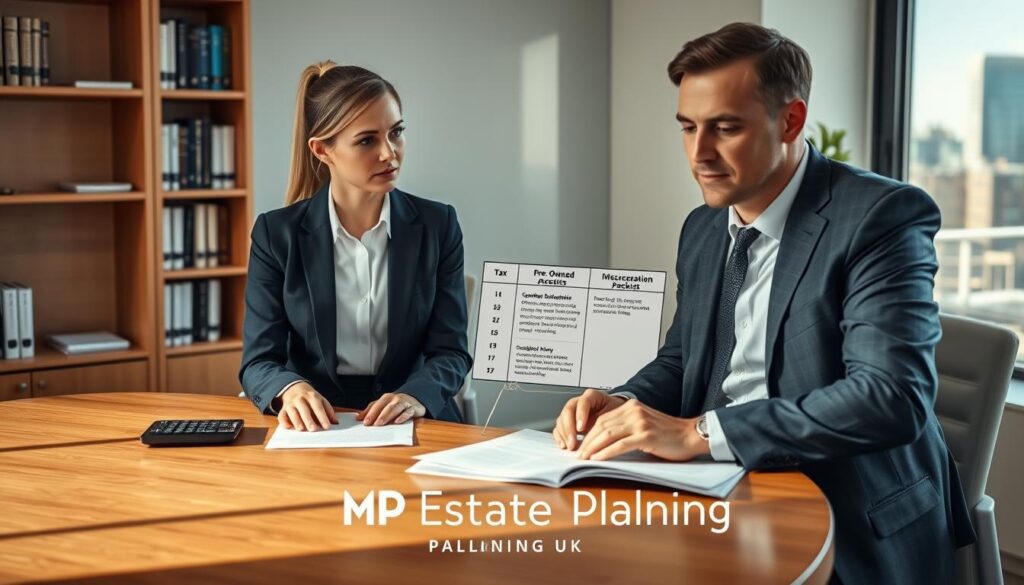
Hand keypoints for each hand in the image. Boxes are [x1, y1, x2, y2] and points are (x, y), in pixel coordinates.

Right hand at [278, 382, 337, 431]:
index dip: (322, 417)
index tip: (327, 426)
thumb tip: (336, 423)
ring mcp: (291, 404)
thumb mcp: (321, 400)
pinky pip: (281, 415)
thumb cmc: (311, 398)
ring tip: (301, 429)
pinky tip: (288, 427)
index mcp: (312, 396)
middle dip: (309, 420)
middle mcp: (300, 399)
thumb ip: (328, 411)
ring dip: (297, 421)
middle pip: (304, 410)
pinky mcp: (283, 409)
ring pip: (293, 413)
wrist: (295, 388)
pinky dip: (284, 422)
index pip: (318, 407)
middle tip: (313, 429)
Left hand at [356, 392, 425, 425]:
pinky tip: (398, 421)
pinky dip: (403, 416)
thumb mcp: (384, 406)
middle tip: (372, 424)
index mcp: (386, 398)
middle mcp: (394, 399)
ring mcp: (404, 403)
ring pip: (395, 408)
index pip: (376, 405)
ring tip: (381, 423)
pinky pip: (408, 412)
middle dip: (377, 415)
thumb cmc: (396, 405)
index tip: (364, 422)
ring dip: (387, 415)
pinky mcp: (413, 408)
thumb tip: (359, 418)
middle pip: (385, 406)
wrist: (415, 400)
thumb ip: (372, 411)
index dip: (370, 413)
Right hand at [553, 388, 627, 450]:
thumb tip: (605, 433)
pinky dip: (559, 436)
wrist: (617, 413)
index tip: (581, 428)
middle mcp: (579, 402)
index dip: (580, 415)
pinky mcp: (569, 422)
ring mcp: (573, 412)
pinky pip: (559, 427)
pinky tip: (563, 445)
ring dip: (564, 434)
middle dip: (569, 428)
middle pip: (568, 410)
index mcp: (592, 396)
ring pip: (561, 419)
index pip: (582, 402)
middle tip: (573, 441)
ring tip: (570, 446)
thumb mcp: (617, 412)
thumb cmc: (617, 411)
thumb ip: (610, 419)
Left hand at [576, 399, 709, 460]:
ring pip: (607, 434)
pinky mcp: (646, 436)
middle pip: (601, 426)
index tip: (580, 445)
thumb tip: (604, 441)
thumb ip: (626, 428)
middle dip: (587, 441)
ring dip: (592, 447)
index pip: (602, 419)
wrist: (691, 436)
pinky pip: (620, 445)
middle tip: (578, 454)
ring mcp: (640, 423)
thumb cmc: (669, 435)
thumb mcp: (644, 425)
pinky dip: (606, 453)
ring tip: (584, 458)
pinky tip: (598, 459)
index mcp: (631, 407)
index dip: (588, 433)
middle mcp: (633, 412)